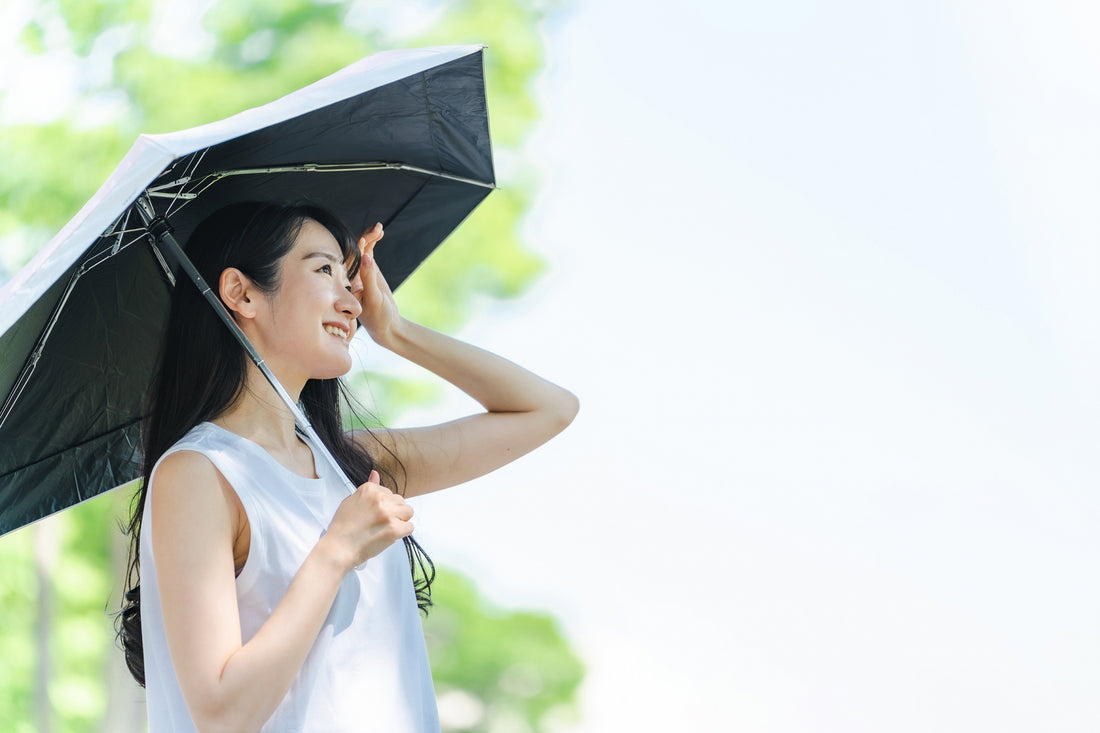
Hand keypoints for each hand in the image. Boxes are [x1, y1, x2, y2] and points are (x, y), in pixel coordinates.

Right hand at [322, 469, 413, 571]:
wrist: (339, 548)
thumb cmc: (343, 527)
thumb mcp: (351, 501)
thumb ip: (368, 488)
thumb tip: (375, 474)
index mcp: (369, 490)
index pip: (388, 492)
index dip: (384, 505)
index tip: (375, 513)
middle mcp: (380, 499)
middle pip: (400, 501)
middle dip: (393, 511)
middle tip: (380, 522)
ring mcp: (388, 513)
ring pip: (408, 512)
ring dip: (400, 520)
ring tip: (386, 528)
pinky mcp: (394, 529)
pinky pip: (409, 527)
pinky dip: (402, 533)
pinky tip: (389, 535)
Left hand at [353, 223, 401, 343]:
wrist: (386, 324)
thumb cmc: (378, 316)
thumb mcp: (374, 299)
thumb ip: (369, 278)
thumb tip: (367, 257)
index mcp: (347, 281)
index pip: (348, 259)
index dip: (356, 247)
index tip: (365, 240)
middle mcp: (350, 274)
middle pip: (354, 250)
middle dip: (364, 238)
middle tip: (377, 229)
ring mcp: (360, 270)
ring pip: (362, 248)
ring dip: (369, 236)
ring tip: (379, 228)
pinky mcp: (370, 269)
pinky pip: (369, 251)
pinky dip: (373, 241)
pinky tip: (379, 233)